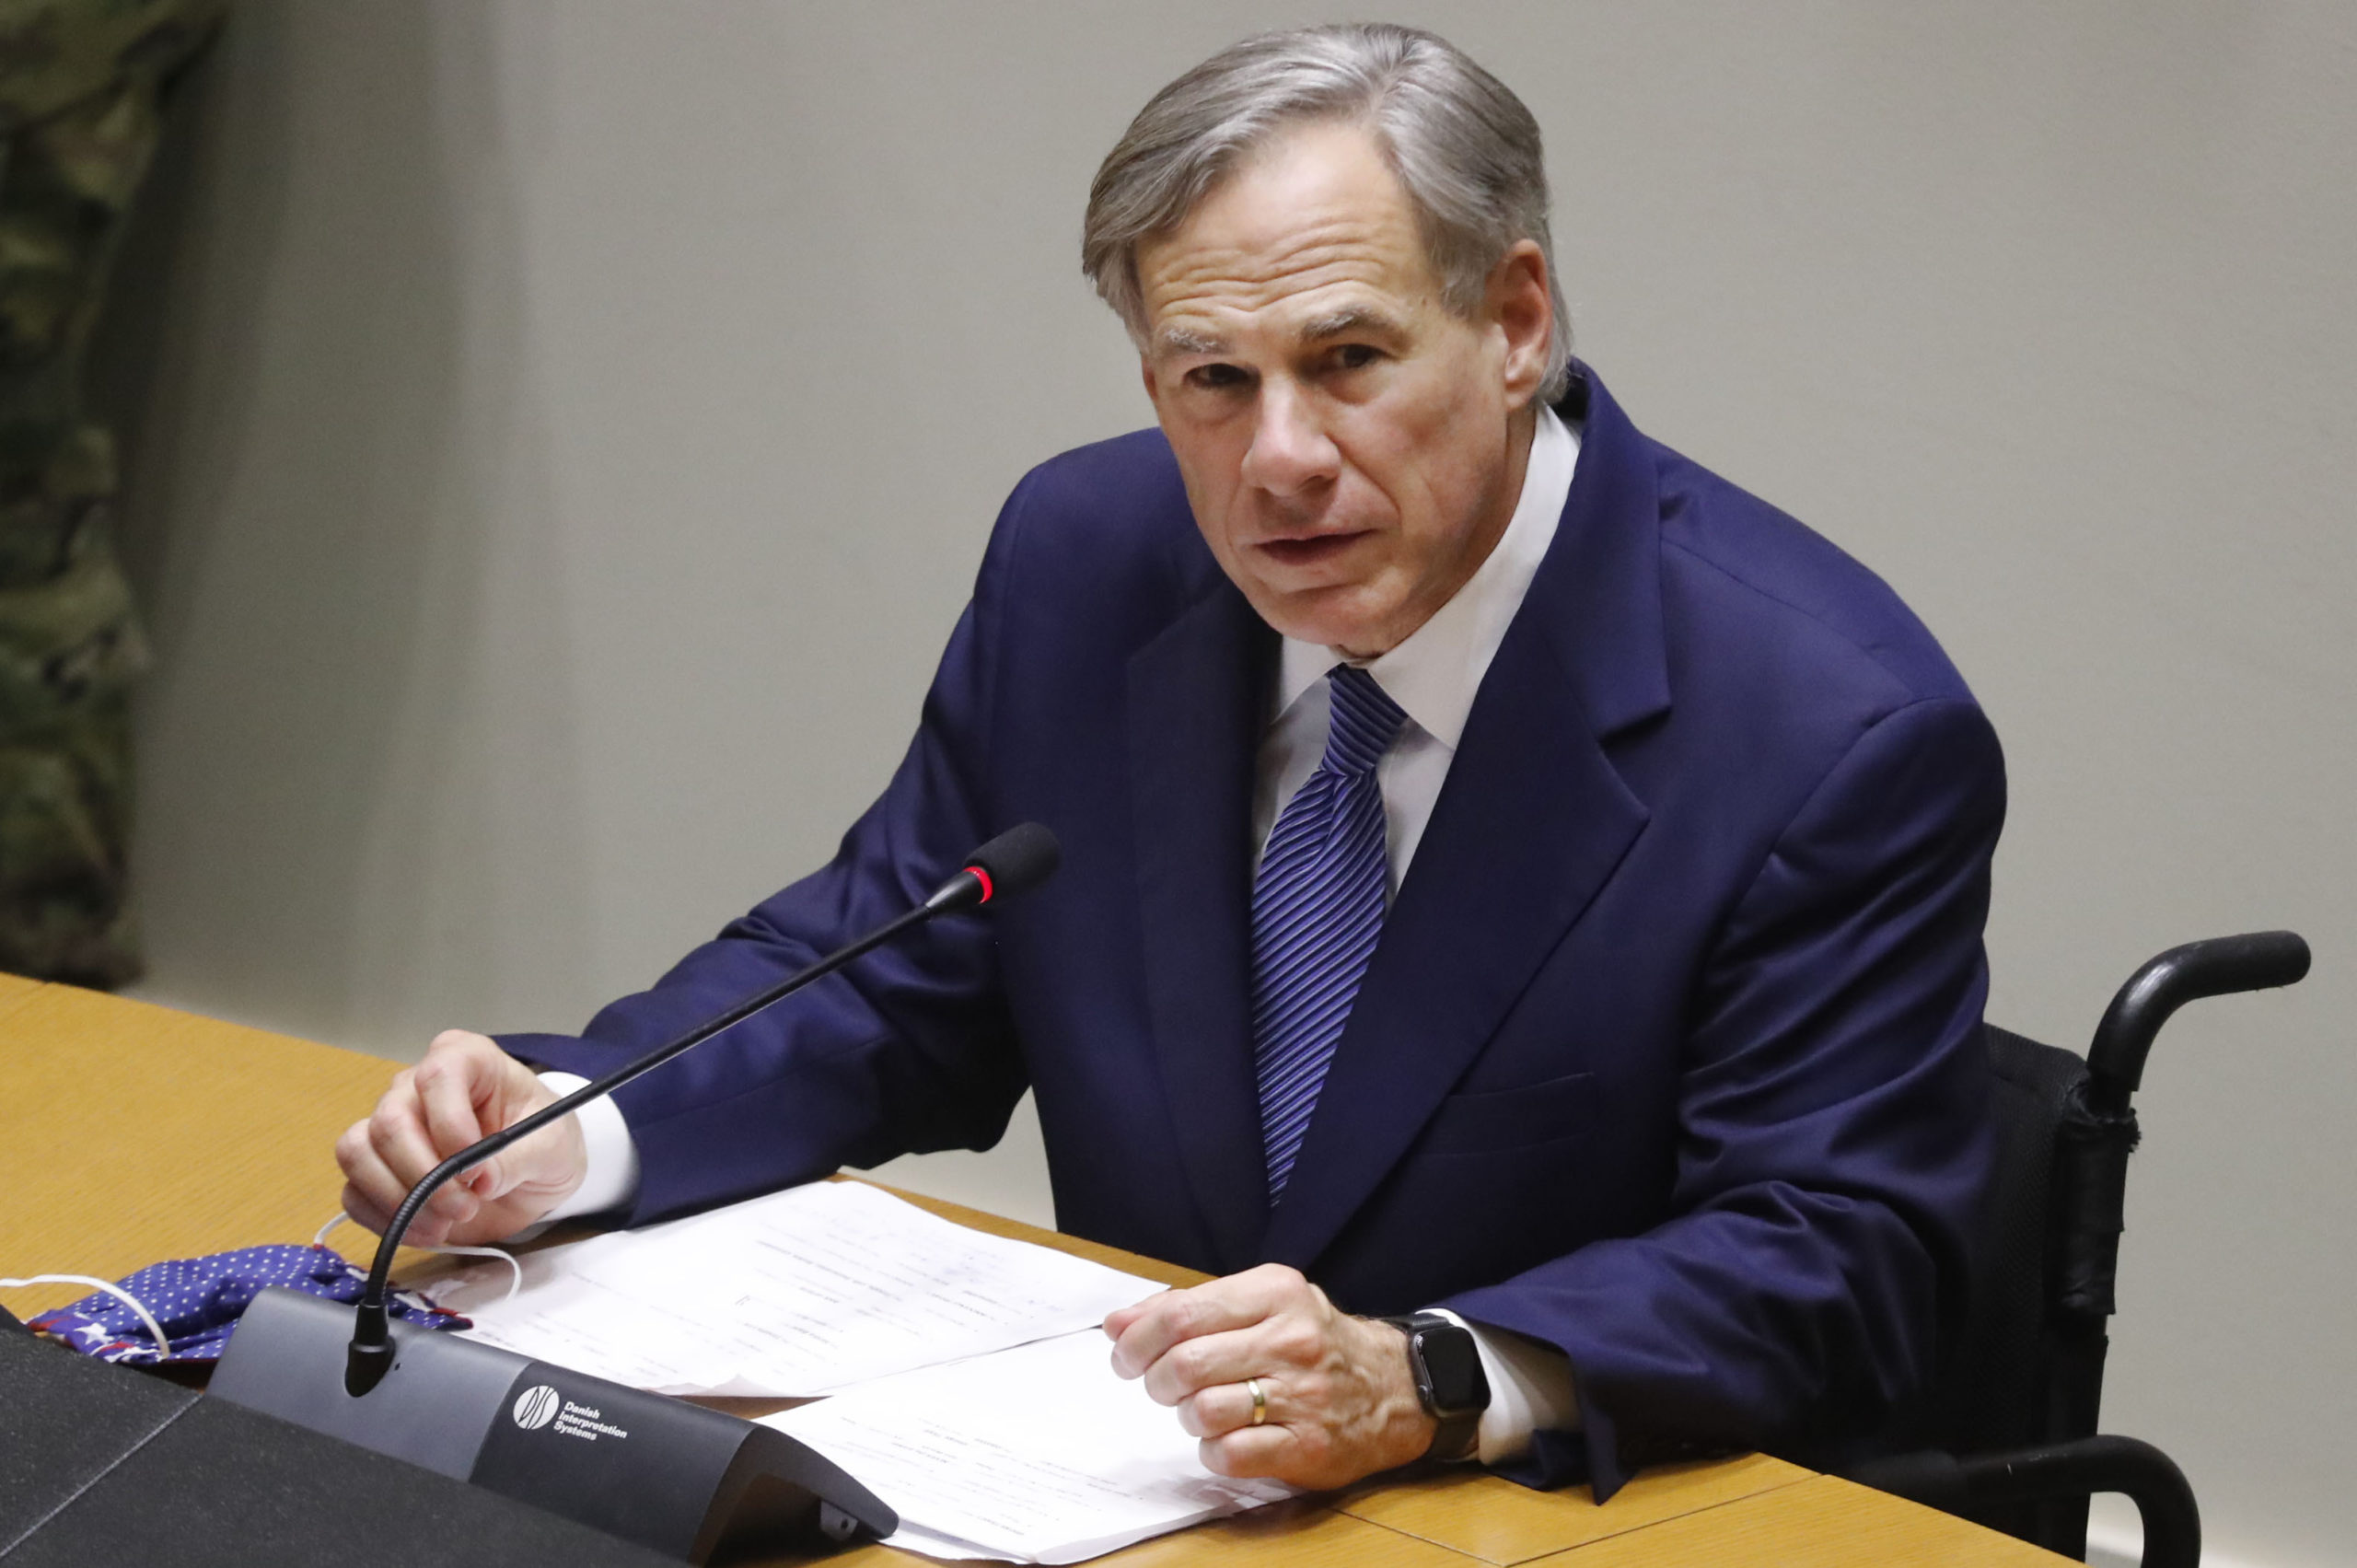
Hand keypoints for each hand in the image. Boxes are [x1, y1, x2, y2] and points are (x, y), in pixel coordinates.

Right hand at [335, 1030, 586, 1246]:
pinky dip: (384, 1219)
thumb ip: (518, 1159)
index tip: (476, 1169)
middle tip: (465, 1207)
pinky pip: (353, 1192)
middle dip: (424, 1176)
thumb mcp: (552, 1148)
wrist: (536, 1176)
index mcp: (467, 1061)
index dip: (449, 1122)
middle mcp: (417, 1087)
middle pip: (389, 1121)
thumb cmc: (544, 1143)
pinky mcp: (377, 1170)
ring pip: (357, 1153)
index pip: (437, 1075)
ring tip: (446, 1223)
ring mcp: (390, 1126)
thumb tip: (479, 1180)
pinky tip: (427, 1231)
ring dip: (398, 1199)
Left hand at [1104, 1263, 1434, 1488]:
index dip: (1137, 1338)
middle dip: (1156, 1380)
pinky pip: (1231, 1453)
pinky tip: (1224, 1438)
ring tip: (1200, 1409)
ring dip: (1187, 1415)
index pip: (1181, 1313)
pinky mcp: (1308, 1445)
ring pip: (1204, 1409)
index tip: (1124, 1352)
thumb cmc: (1310, 1342)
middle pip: (1186, 1362)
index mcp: (1275, 1292)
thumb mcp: (1260, 1303)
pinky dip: (1213, 1450)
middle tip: (1160, 1385)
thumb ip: (1189, 1308)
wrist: (1394, 1386)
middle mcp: (1292, 1339)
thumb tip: (1117, 1323)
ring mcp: (1303, 1394)